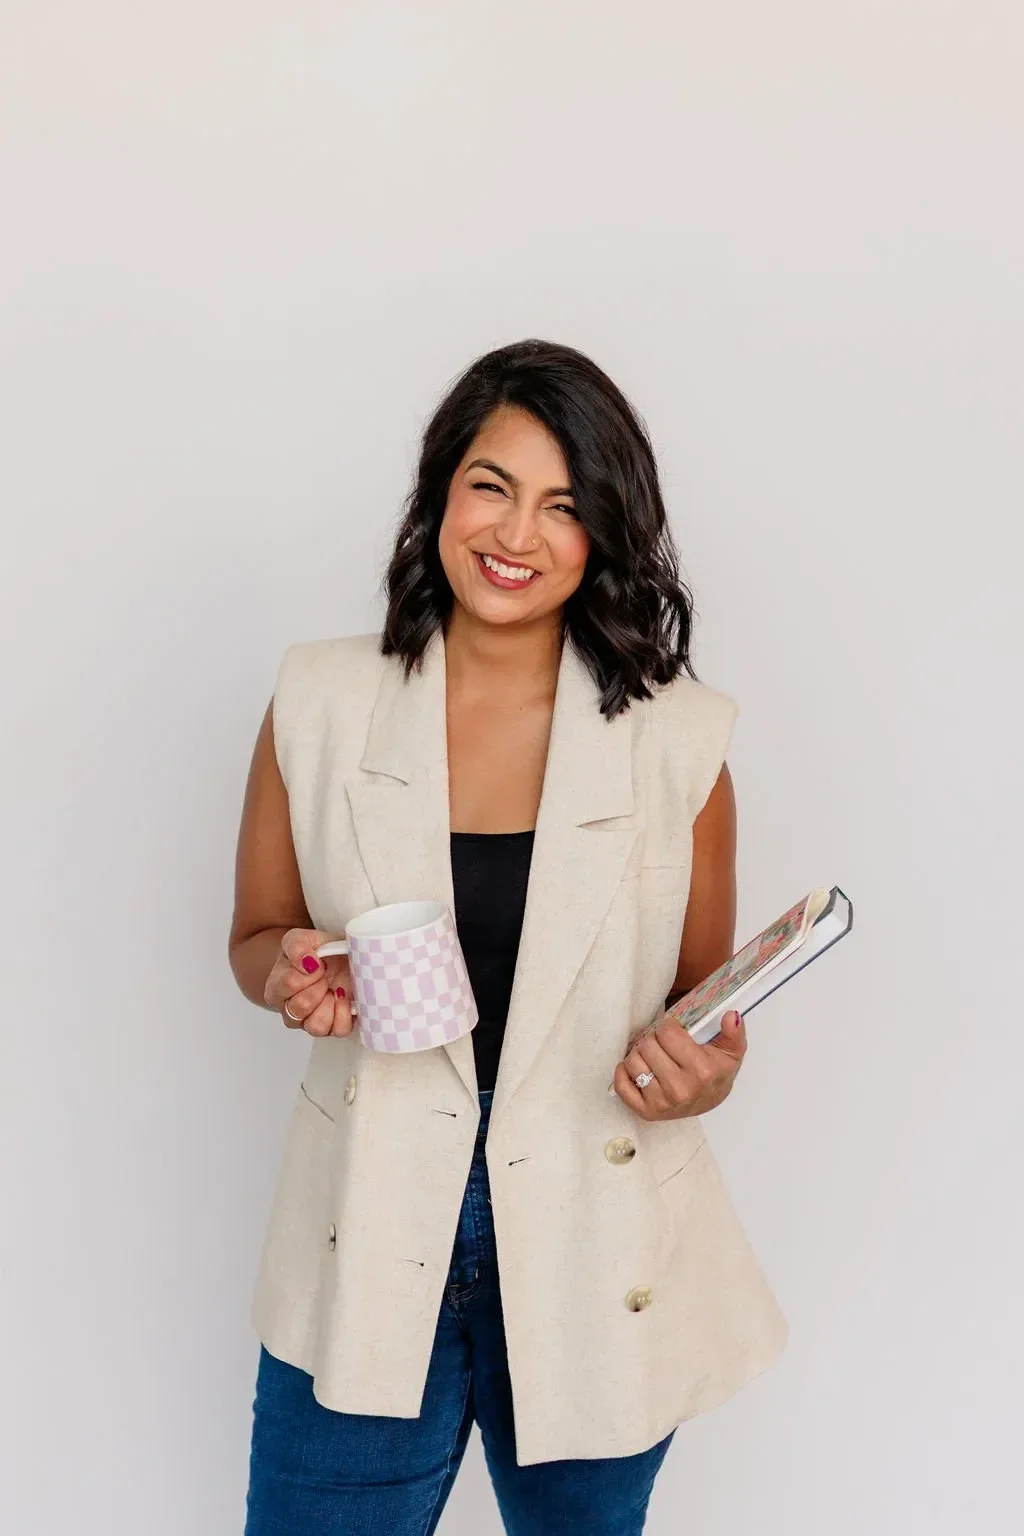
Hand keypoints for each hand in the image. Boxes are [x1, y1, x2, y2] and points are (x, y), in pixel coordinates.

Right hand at [264, 928, 355, 1037]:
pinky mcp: (333, 1028)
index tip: (317, 962)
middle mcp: (289, 1011)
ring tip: (333, 988)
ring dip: (329, 1003)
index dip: (308, 971)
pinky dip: (345, 1013)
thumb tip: (306, 962)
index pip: (288, 984)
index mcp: (276, 989)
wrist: (334, 958)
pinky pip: (339, 1030)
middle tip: (325, 974)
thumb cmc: (314, 952)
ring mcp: (310, 1023)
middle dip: (318, 985)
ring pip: (316, 1026)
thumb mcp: (302, 938)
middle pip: (300, 1008)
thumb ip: (297, 945)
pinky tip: (343, 998)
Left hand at [612, 1010, 745, 1120]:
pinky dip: (624, 1072)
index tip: (675, 1032)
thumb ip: (733, 1033)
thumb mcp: (731, 1051)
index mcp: (701, 1071)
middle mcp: (680, 1089)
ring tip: (653, 1055)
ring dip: (640, 1054)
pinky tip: (638, 1067)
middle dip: (654, 1039)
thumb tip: (730, 1016)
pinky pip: (622, 1086)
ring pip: (633, 1061)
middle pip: (647, 1045)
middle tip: (663, 1044)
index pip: (667, 1033)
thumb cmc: (716, 1072)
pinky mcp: (646, 1112)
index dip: (669, 1027)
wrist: (709, 1102)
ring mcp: (662, 1103)